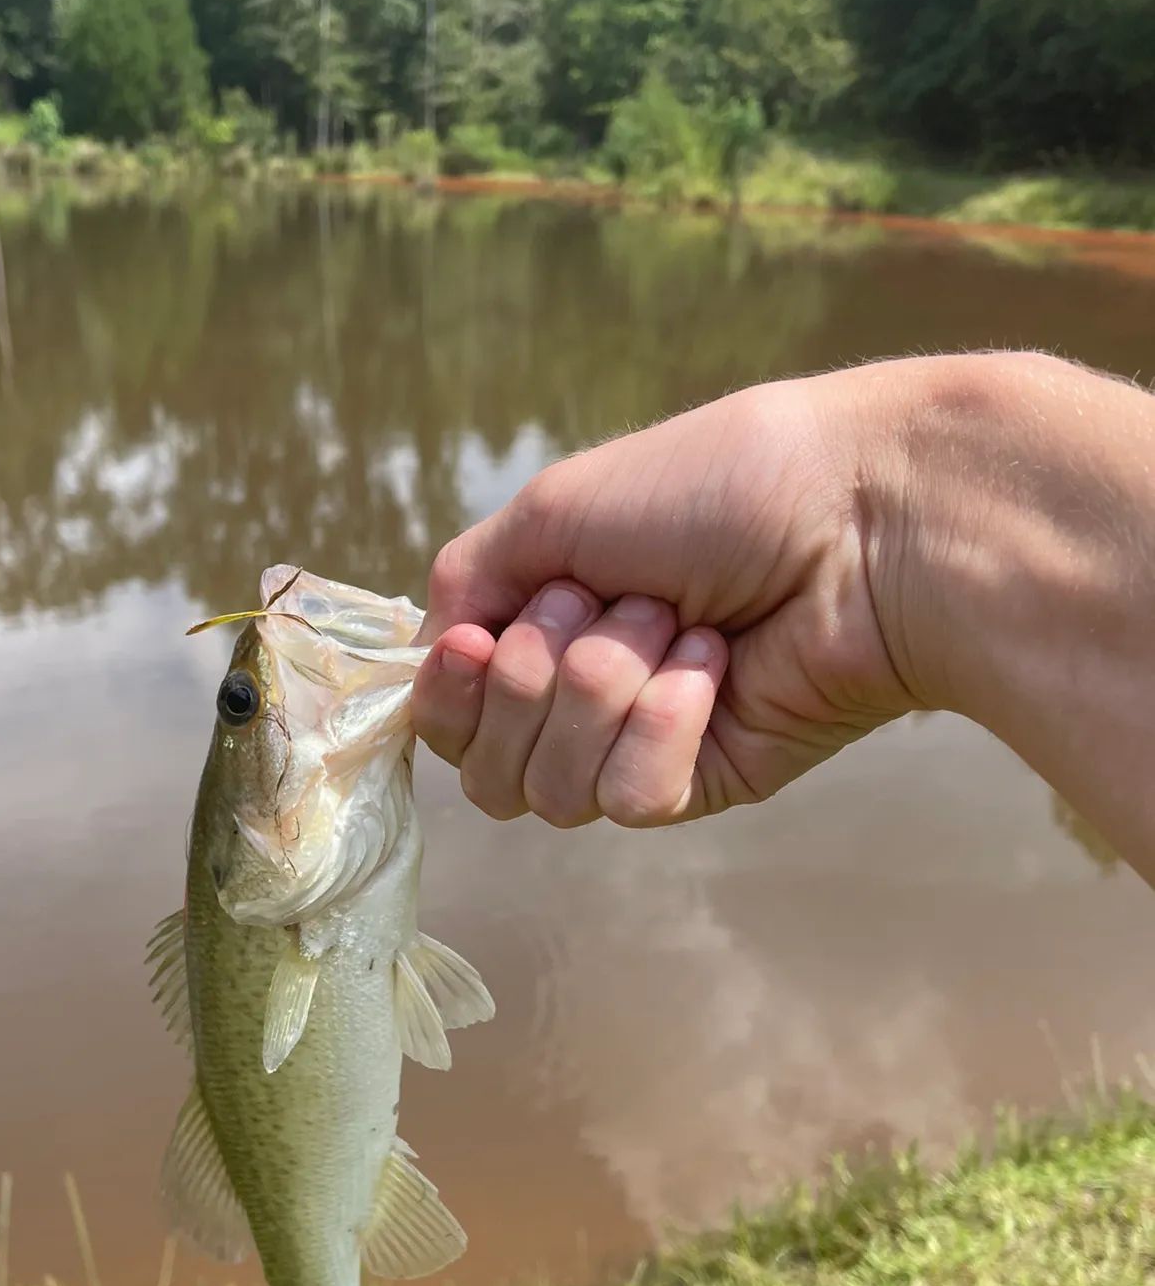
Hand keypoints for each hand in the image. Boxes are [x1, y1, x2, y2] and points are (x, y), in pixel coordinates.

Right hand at [410, 363, 920, 827]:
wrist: (855, 517)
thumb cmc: (711, 489)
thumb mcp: (552, 510)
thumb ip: (466, 587)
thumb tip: (430, 657)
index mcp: (536, 626)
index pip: (446, 715)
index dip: (448, 694)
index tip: (478, 640)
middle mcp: (576, 694)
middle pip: (486, 768)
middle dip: (537, 677)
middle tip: (615, 600)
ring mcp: (637, 745)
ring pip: (551, 790)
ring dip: (606, 686)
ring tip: (679, 623)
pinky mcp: (702, 783)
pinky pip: (633, 796)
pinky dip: (665, 722)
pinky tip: (717, 666)